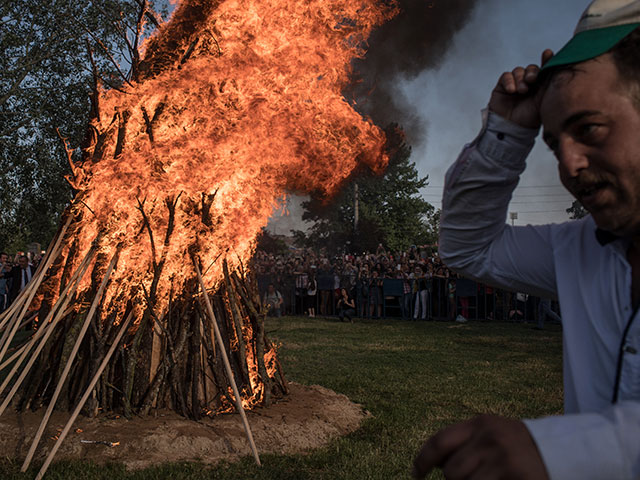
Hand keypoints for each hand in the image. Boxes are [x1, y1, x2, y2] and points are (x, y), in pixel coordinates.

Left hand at [412, 415, 548, 479]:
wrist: (560, 451)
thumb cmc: (516, 445)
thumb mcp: (490, 434)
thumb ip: (463, 443)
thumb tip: (431, 463)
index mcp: (480, 423)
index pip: (439, 441)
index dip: (422, 460)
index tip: (415, 475)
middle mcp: (491, 439)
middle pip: (451, 472)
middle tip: (474, 477)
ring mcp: (505, 460)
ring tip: (489, 478)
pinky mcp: (517, 478)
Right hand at [488, 49, 553, 128]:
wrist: (511, 129)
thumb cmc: (530, 118)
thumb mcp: (544, 100)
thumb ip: (550, 84)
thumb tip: (559, 67)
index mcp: (541, 87)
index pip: (545, 70)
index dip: (547, 60)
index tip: (547, 53)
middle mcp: (529, 84)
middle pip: (531, 69)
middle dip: (532, 72)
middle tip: (532, 80)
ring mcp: (515, 84)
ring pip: (518, 71)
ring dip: (520, 78)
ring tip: (522, 90)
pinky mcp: (503, 86)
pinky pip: (506, 76)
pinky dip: (509, 81)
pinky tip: (511, 90)